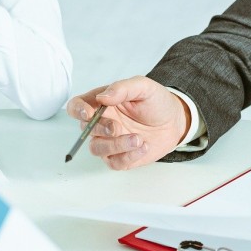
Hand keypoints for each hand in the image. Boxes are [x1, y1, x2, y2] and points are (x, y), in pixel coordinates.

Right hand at [65, 76, 190, 169]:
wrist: (174, 121)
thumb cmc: (156, 102)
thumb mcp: (143, 87)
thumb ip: (123, 88)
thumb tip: (103, 96)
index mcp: (101, 103)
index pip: (76, 106)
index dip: (77, 110)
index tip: (89, 113)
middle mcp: (101, 122)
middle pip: (86, 130)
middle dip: (101, 130)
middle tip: (118, 127)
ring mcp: (109, 141)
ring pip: (97, 149)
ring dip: (116, 145)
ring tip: (138, 139)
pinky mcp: (120, 156)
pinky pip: (115, 163)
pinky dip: (129, 156)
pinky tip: (144, 146)